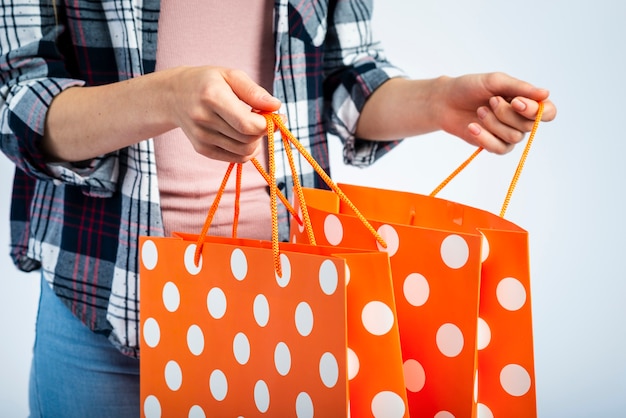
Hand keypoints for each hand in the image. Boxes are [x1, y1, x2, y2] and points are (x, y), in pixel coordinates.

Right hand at [167, 66, 281, 161]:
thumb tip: (276, 106)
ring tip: (251, 125)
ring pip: (244, 152)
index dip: (267, 125)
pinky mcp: (202, 149)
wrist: (173, 96)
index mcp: (212, 97)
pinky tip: (242, 135)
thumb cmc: (207, 82)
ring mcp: (201, 137)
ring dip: (255, 142)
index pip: (247, 124)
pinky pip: (235, 158)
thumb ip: (254, 91)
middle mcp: (204, 119)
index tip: (275, 116)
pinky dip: (245, 150)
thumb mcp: (230, 75)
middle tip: (262, 118)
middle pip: (248, 139)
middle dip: (262, 131)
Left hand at [438, 72, 556, 153]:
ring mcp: (507, 134)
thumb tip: (545, 93)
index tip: (516, 102)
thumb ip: (520, 88)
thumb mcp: (495, 81)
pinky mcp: (493, 144)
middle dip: (507, 114)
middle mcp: (521, 119)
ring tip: (479, 111)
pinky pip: (498, 148)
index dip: (535, 111)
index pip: (548, 112)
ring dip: (494, 123)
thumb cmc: (471, 87)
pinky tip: (472, 126)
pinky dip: (484, 137)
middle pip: (528, 126)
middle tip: (491, 101)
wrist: (445, 101)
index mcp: (526, 101)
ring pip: (514, 137)